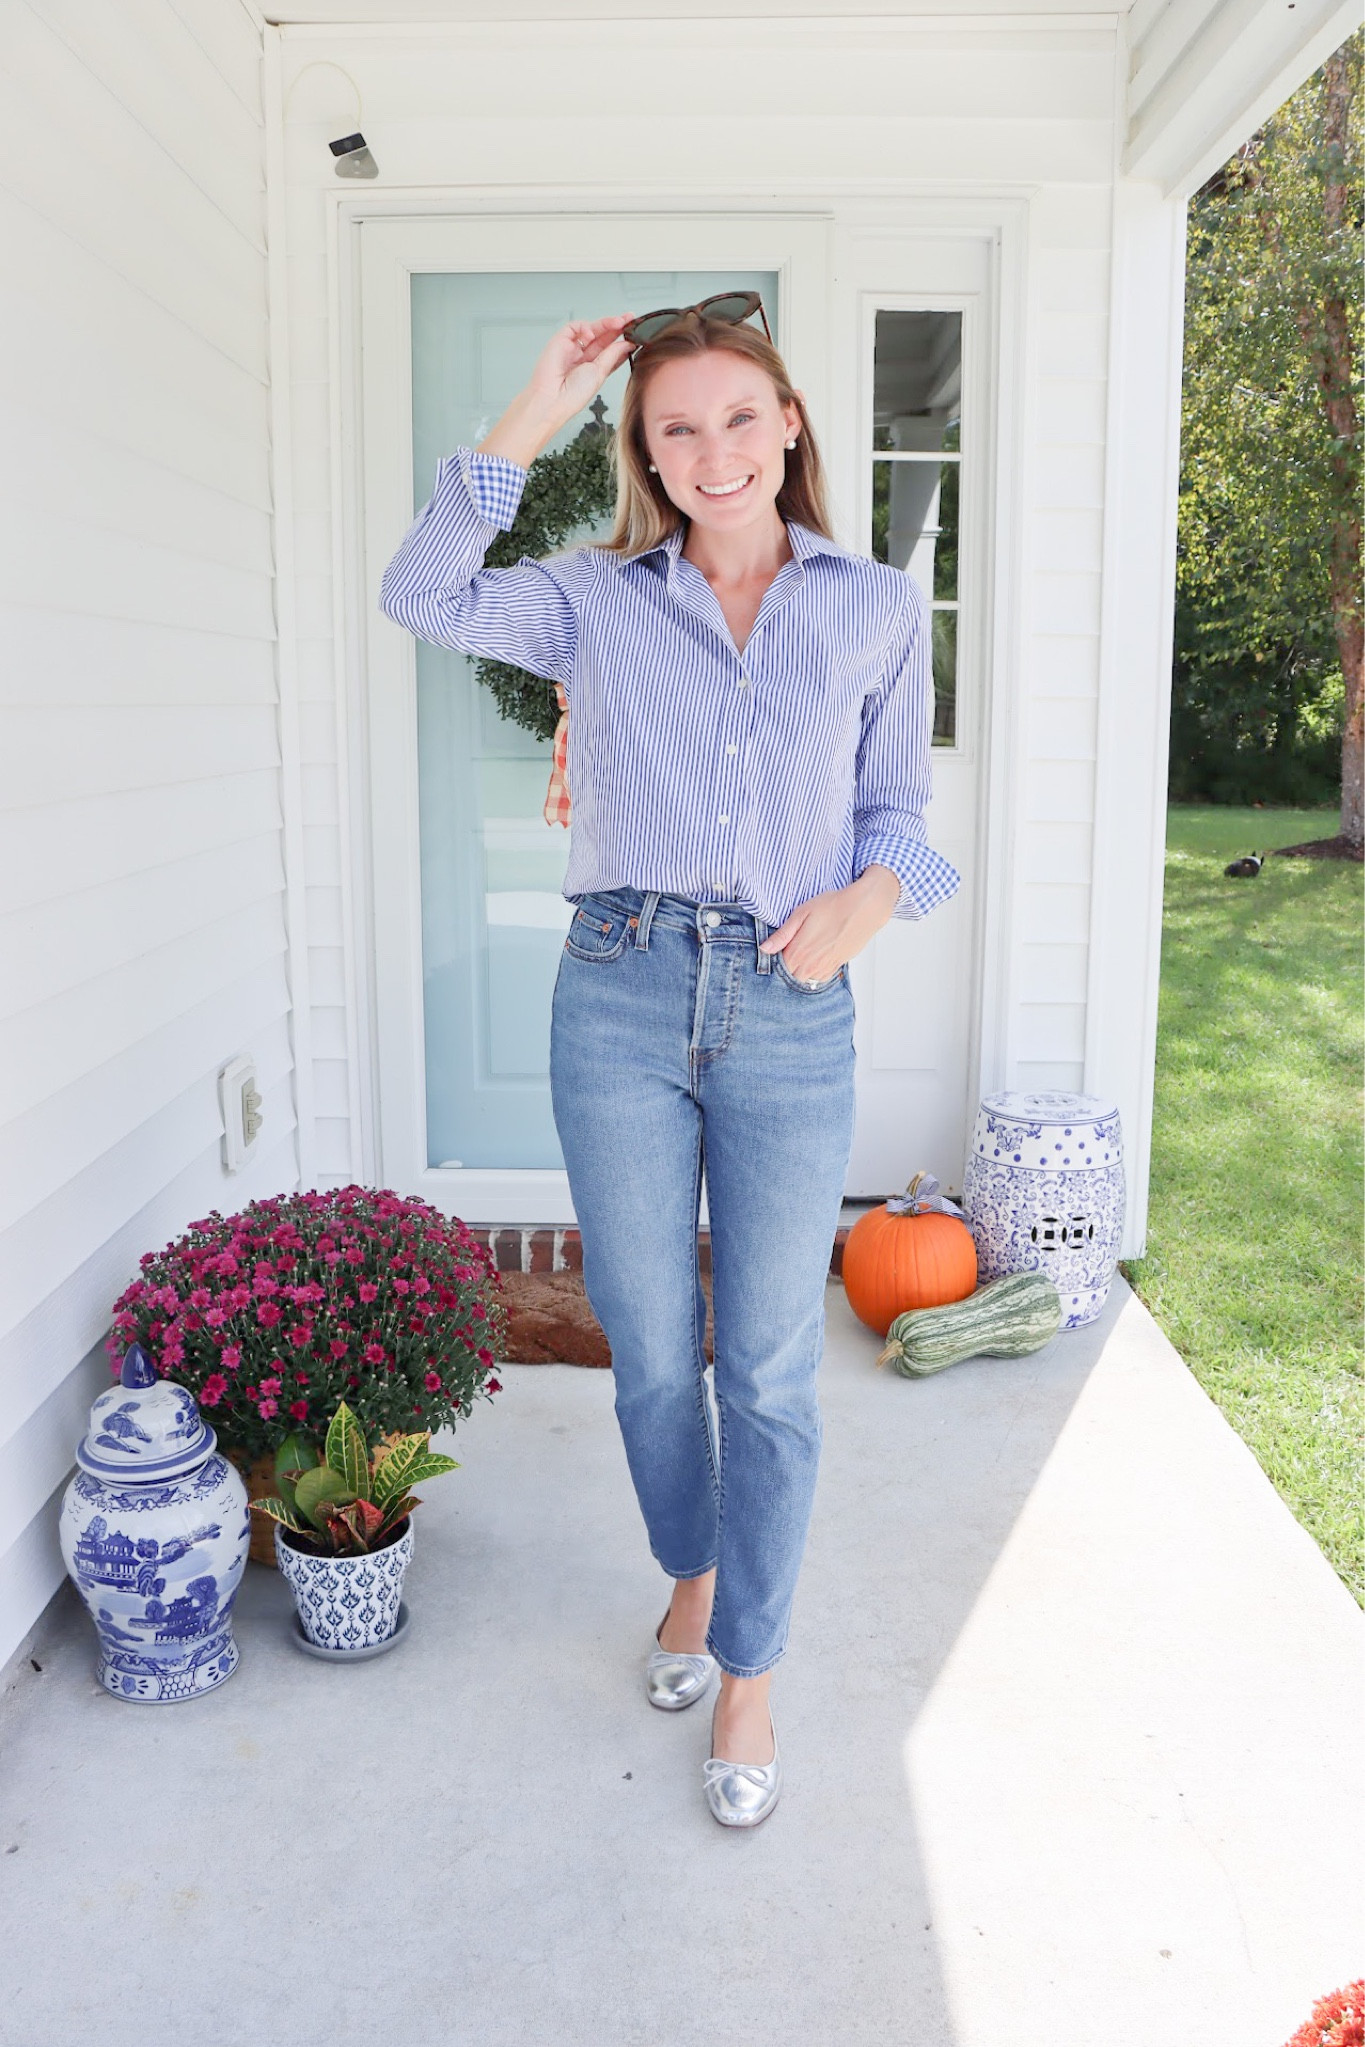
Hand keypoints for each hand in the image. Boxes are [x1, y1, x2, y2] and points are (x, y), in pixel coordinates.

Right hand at [527, 315, 635, 421]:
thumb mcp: (600, 373)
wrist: (552, 399)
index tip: (636, 333)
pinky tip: (590, 334)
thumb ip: (613, 355)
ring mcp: (572, 348)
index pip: (611, 350)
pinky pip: (574, 327)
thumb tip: (626, 344)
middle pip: (603, 337)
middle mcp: (583, 357)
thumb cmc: (572, 395)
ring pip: (591, 330)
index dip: (623, 341)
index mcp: (594, 368)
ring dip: (606, 324)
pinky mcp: (560, 341)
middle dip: (617, 327)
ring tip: (618, 323)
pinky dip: (584, 327)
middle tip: (630, 319)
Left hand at [759, 866, 901, 981]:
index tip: (777, 949)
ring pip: (805, 979)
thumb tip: (764, 948)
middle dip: (786, 967)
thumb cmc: (833, 906)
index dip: (775, 959)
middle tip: (791, 949)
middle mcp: (811, 964)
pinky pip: (820, 978)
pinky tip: (815, 957)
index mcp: (798, 951)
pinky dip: (814, 972)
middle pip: (790, 976)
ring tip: (804, 953)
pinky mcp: (837, 966)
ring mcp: (825, 968)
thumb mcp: (802, 913)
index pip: (777, 967)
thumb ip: (782, 935)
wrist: (864, 908)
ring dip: (800, 970)